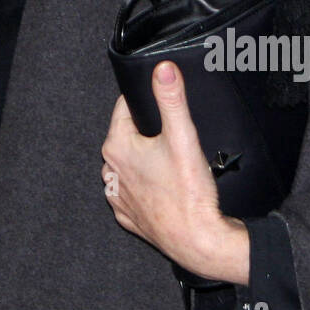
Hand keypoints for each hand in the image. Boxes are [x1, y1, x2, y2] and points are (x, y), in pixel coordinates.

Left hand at [101, 61, 249, 284]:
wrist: (198, 240)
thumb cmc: (189, 192)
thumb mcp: (183, 135)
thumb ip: (171, 98)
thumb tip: (163, 69)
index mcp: (117, 146)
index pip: (124, 108)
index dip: (145, 102)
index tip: (161, 104)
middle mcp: (111, 170)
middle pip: (126, 136)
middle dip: (146, 131)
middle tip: (172, 136)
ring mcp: (118, 195)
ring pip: (128, 164)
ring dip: (144, 159)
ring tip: (170, 162)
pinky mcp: (128, 215)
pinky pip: (132, 191)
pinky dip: (145, 186)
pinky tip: (164, 186)